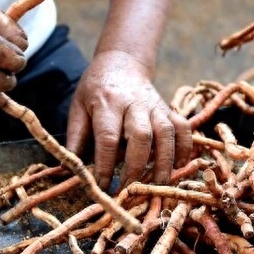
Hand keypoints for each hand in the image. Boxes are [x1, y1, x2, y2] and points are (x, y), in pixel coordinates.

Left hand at [66, 50, 191, 187]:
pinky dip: (185, 147)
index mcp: (107, 103)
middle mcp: (134, 103)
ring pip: (166, 132)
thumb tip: (69, 171)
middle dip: (136, 167)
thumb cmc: (96, 90)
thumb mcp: (78, 108)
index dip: (106, 165)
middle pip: (140, 135)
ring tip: (157, 185)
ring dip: (164, 160)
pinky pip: (183, 128)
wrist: (122, 62)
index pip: (108, 137)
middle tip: (129, 190)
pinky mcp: (168, 109)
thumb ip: (75, 139)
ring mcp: (155, 105)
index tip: (103, 187)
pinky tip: (180, 166)